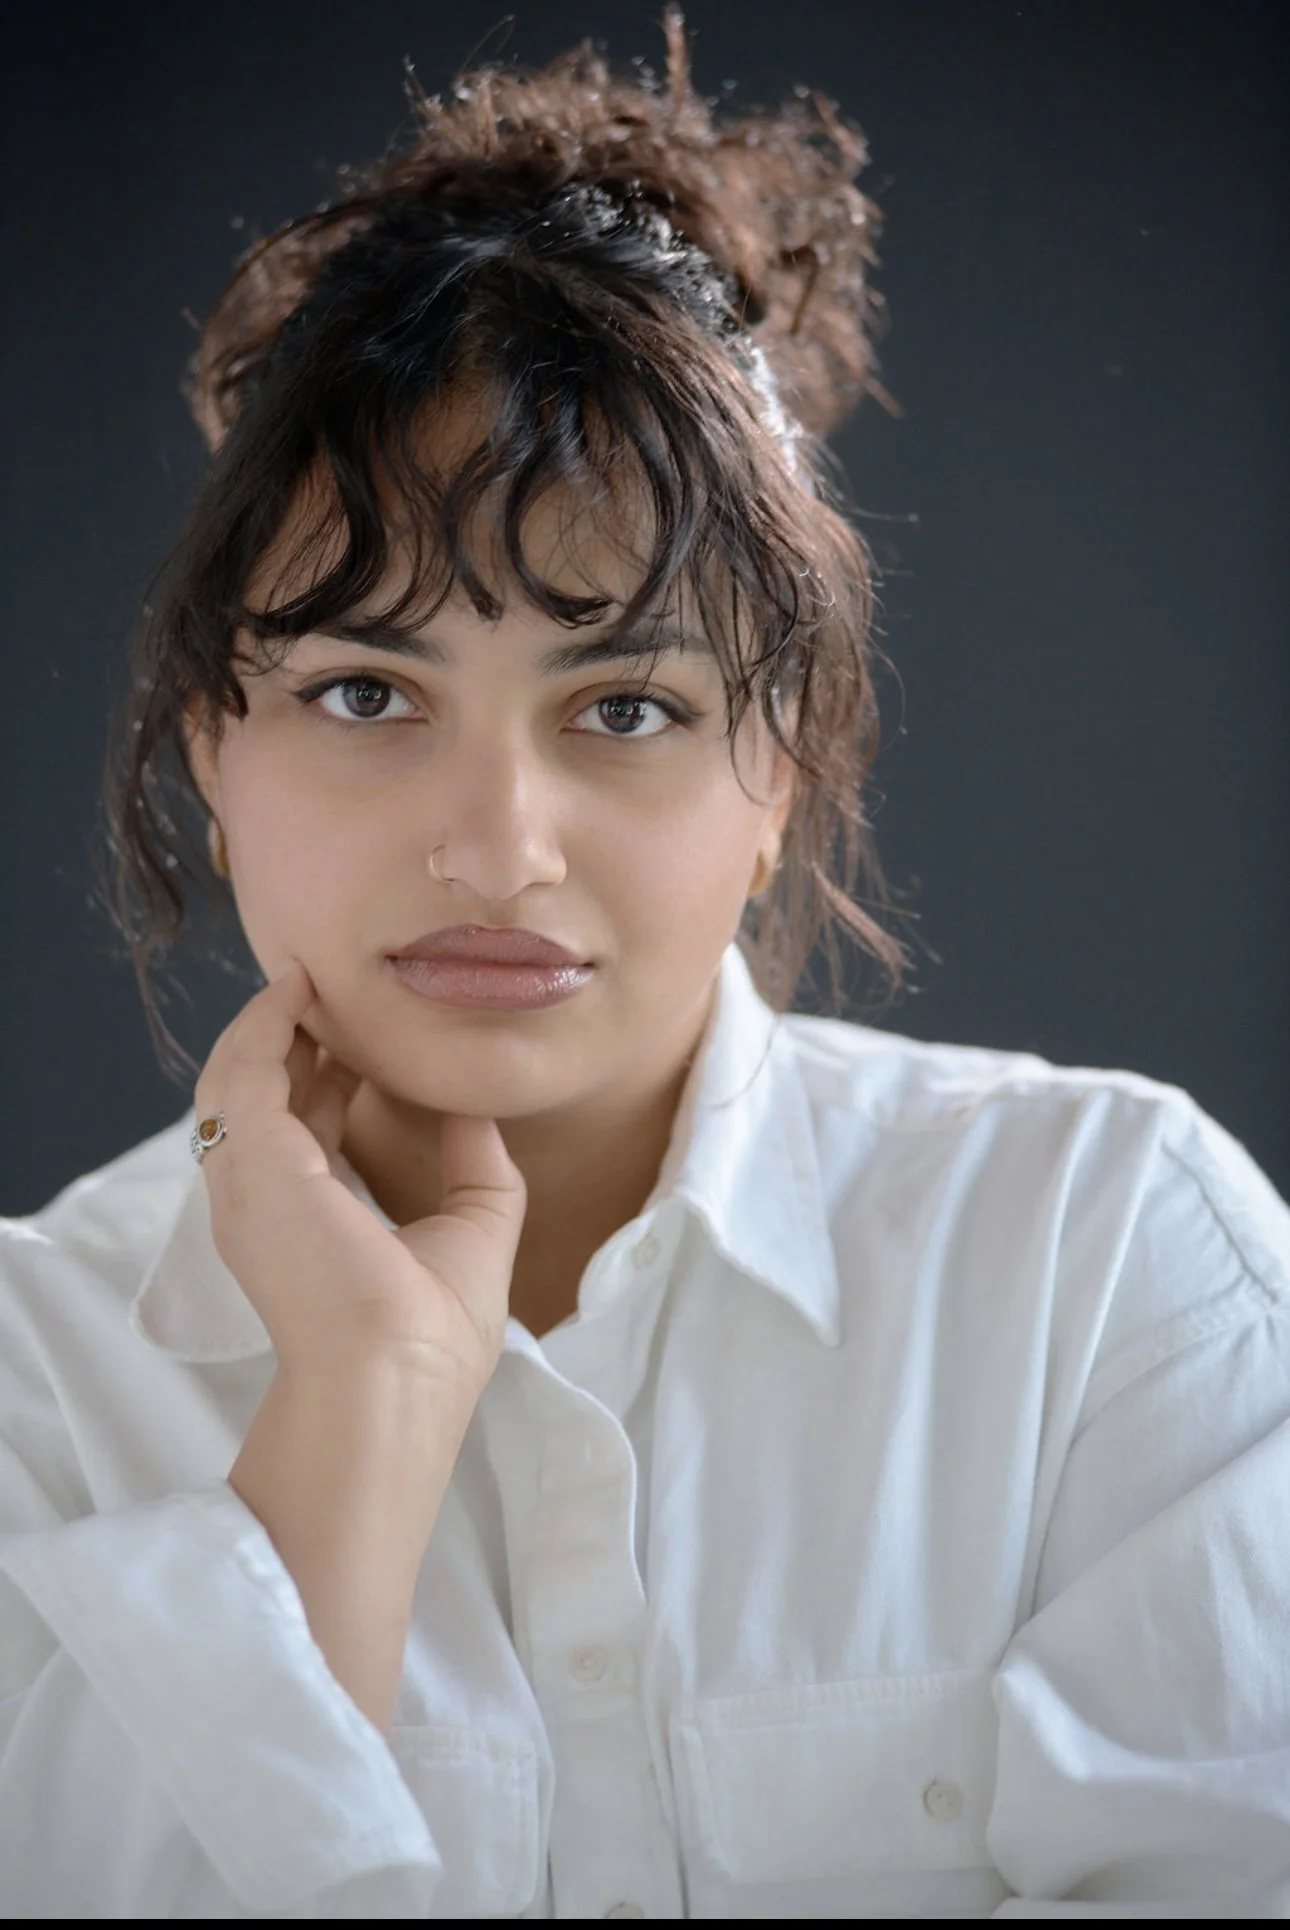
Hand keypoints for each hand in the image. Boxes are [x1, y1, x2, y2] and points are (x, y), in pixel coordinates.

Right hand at [192, 960, 526, 1402]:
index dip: (320, 1078)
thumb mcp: (473, 1232)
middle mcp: (264, 1202)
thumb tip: (474, 1106)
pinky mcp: (252, 1163)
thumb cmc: (429, 1339)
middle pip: (260, 1097)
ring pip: (236, 1078)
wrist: (390, 1388)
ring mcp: (248, 1182)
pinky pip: (243, 1070)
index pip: (300, 1133)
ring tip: (309, 977)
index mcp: (305, 1224)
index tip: (352, 1039)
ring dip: (269, 1023)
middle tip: (324, 990)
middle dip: (287, 1039)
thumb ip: (474, 1166)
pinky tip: (299, 991)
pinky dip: (265, 1024)